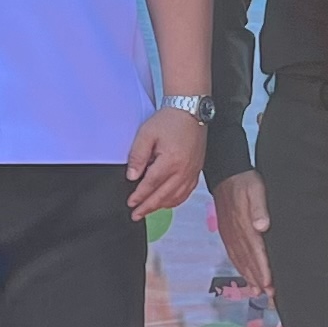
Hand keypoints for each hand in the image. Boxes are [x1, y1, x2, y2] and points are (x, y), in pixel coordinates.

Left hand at [124, 105, 209, 219]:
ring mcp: (192, 172)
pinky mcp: (197, 171)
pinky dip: (175, 200)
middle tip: (136, 215)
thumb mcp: (146, 134)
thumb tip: (132, 176)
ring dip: (160, 206)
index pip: (151, 184)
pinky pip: (186, 192)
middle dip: (148, 207)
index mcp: (171, 161)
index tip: (131, 203)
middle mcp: (184, 170)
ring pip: (176, 197)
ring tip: (148, 211)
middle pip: (163, 196)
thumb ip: (138, 156)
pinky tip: (166, 203)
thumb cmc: (170, 120)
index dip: (139, 196)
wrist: (190, 111)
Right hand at [211, 169, 275, 305]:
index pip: (255, 251)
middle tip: (270, 295)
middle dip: (259, 279)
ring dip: (250, 277)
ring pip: (240, 261)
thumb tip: (261, 226)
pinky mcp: (227, 234)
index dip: (263, 269)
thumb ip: (258, 208)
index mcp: (244, 225)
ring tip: (260, 291)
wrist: (225, 174)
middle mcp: (236, 234)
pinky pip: (234, 256)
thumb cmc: (245, 182)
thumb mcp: (255, 189)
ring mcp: (230, 236)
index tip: (269, 283)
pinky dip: (241, 269)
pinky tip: (247, 277)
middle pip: (248, 261)